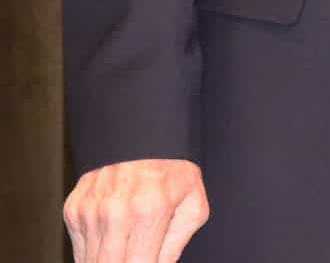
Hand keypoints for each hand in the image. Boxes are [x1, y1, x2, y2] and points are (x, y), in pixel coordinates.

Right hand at [64, 159, 207, 262]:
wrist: (146, 141)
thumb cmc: (174, 177)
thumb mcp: (192, 208)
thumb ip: (174, 247)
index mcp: (151, 210)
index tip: (145, 261)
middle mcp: (116, 210)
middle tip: (138, 254)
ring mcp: (91, 208)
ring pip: (91, 261)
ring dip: (109, 258)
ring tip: (129, 242)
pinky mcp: (74, 207)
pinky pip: (80, 246)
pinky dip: (95, 248)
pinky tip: (114, 233)